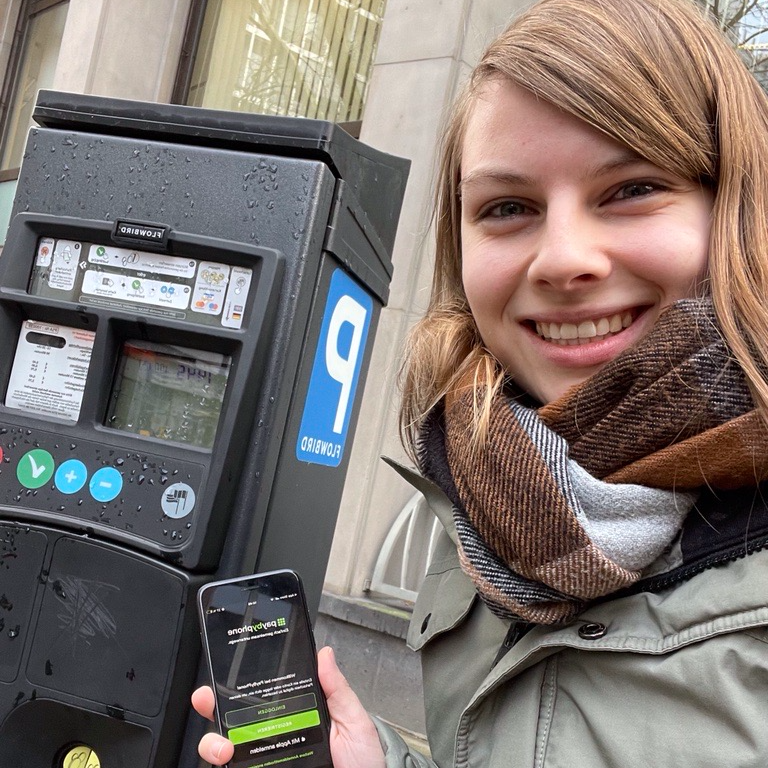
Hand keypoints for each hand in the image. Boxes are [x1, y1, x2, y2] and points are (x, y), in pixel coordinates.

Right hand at [192, 646, 384, 767]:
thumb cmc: (362, 764)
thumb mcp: (353, 722)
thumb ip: (337, 689)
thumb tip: (323, 654)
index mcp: (297, 717)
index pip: (264, 697)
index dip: (241, 684)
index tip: (226, 674)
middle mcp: (277, 739)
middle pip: (236, 720)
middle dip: (214, 706)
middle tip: (207, 699)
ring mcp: (267, 761)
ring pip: (226, 749)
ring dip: (214, 742)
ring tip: (223, 746)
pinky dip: (223, 765)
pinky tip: (228, 760)